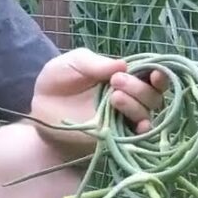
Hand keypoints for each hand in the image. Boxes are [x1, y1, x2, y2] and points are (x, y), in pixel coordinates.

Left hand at [29, 49, 168, 155]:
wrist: (39, 112)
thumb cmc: (57, 83)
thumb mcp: (71, 63)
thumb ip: (94, 62)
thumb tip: (124, 64)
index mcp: (122, 75)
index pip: (150, 74)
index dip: (158, 73)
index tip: (154, 73)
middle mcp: (128, 96)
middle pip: (152, 94)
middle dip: (138, 87)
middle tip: (115, 82)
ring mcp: (122, 117)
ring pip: (147, 112)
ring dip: (136, 104)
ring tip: (114, 98)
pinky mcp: (115, 136)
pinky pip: (138, 135)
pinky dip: (142, 130)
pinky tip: (137, 124)